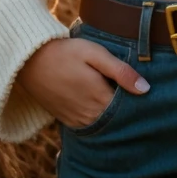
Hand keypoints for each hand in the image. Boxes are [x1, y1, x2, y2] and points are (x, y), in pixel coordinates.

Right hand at [15, 36, 149, 128]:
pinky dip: (98, 117)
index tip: (144, 90)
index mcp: (100, 97)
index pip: (128, 108)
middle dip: (127, 109)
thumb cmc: (66, 53)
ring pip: (104, 123)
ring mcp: (77, 120)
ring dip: (112, 114)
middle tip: (133, 92)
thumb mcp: (95, 54)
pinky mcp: (67, 120)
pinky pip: (89, 125)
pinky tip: (100, 103)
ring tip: (117, 96)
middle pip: (117, 118)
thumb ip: (120, 71)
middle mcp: (90, 114)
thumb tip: (145, 89)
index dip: (138, 100)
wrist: (31, 61)